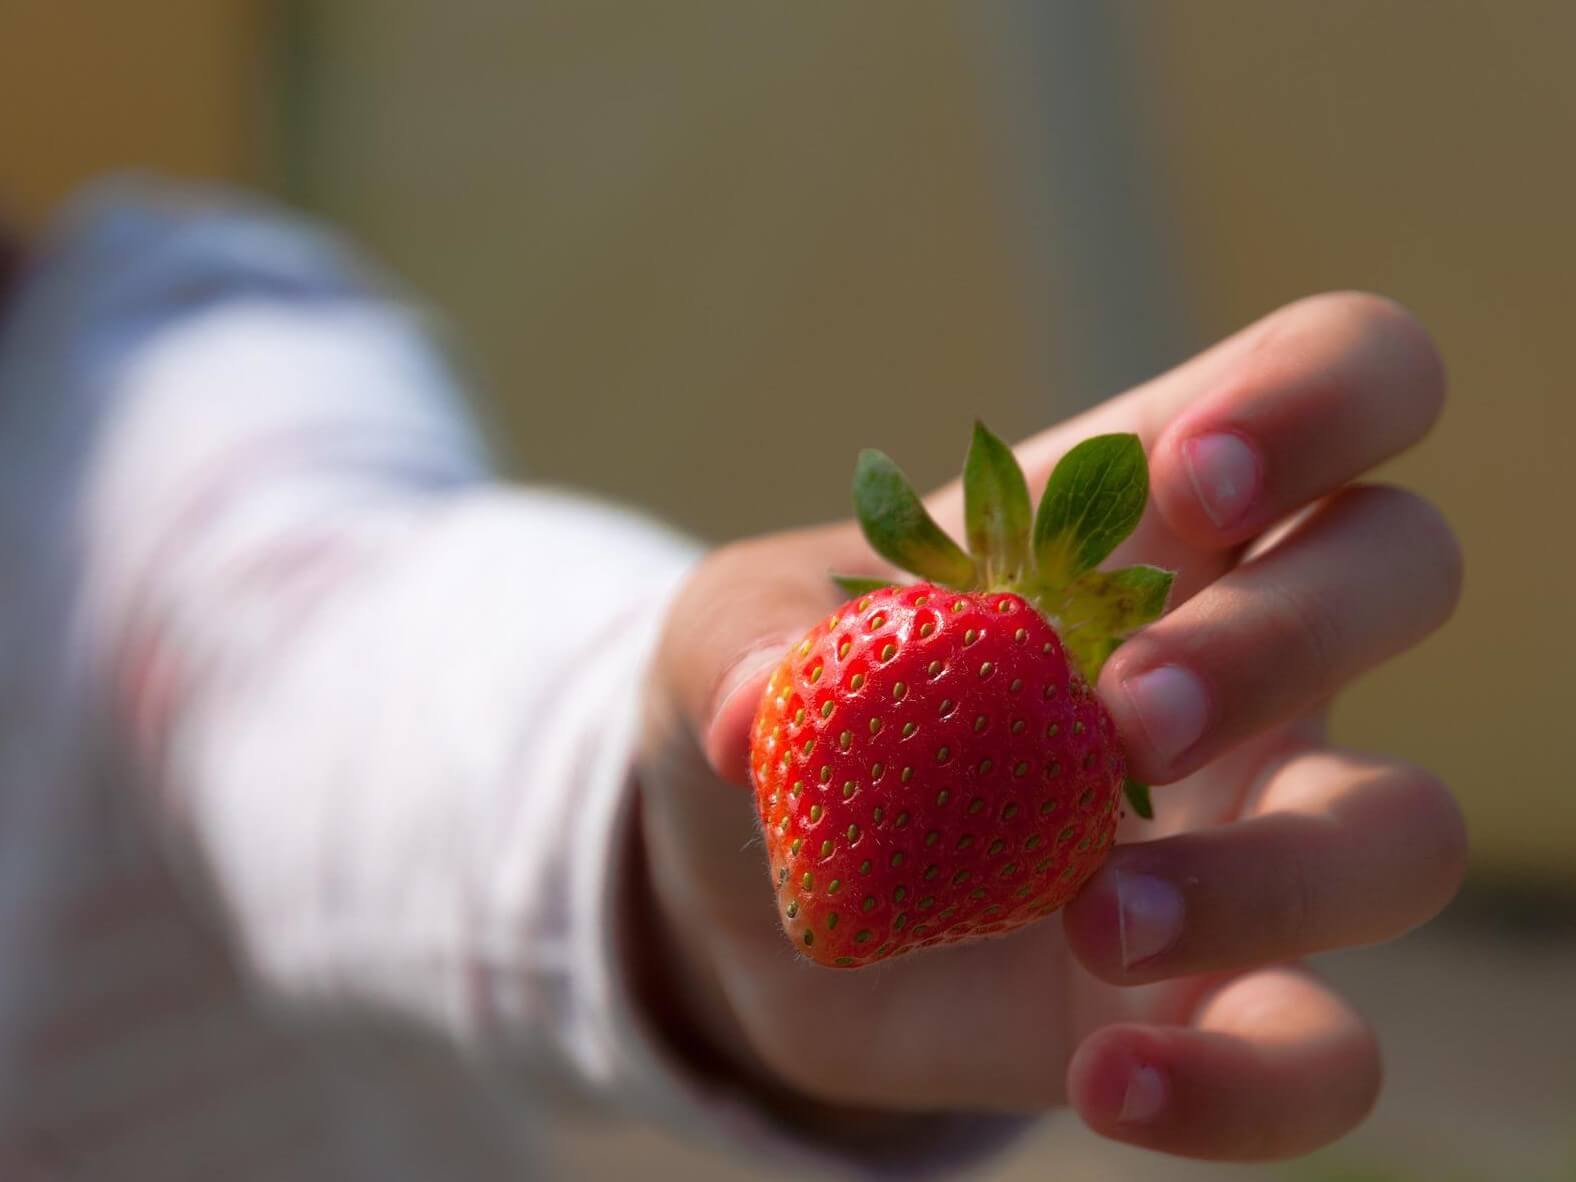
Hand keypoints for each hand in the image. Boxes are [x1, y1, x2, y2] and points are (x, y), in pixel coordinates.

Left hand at [637, 292, 1464, 1161]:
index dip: (1318, 399)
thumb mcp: (724, 643)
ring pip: (1404, 829)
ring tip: (1091, 916)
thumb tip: (766, 714)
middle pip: (1401, 566)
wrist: (758, 901)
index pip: (1341, 376)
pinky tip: (1107, 1079)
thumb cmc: (776, 719)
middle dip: (1281, 636)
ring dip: (1272, 877)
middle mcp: (1239, 657)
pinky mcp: (1219, 999)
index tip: (1198, 483)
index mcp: (1138, 520)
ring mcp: (1248, 829)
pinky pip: (1325, 1054)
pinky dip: (1243, 1089)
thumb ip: (740, 648)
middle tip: (1119, 719)